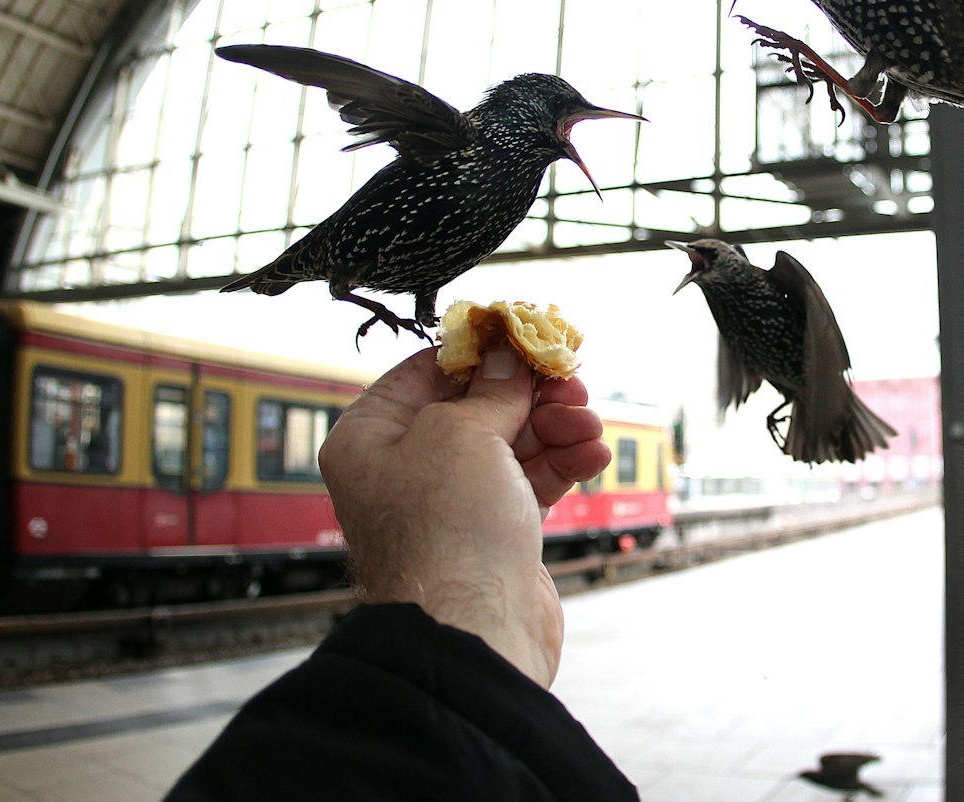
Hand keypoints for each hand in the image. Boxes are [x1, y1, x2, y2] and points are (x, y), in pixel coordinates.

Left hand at [319, 346, 611, 686]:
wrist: (472, 629)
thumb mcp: (462, 432)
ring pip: (512, 443)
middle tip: (569, 381)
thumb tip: (507, 353)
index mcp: (371, 438)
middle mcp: (406, 468)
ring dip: (556, 426)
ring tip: (589, 422)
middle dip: (530, 392)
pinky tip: (592, 453)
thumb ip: (491, 389)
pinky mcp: (493, 532)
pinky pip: (531, 481)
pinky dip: (563, 463)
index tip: (524, 334)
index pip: (425, 371)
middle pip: (477, 406)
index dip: (479, 351)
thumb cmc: (445, 531)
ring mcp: (451, 503)